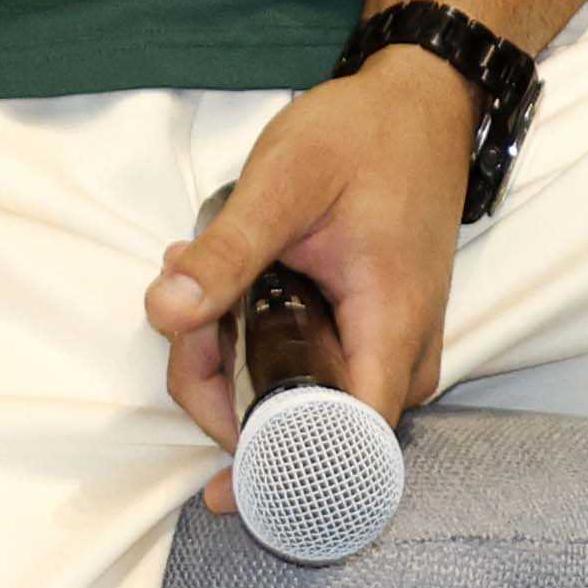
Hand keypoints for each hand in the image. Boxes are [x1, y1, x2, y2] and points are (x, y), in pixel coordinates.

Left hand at [147, 53, 479, 506]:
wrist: (423, 103)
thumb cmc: (366, 134)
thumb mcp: (287, 177)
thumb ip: (227, 249)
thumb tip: (164, 313)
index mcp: (392, 321)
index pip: (347, 442)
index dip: (279, 473)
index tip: (220, 484)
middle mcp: (402, 350)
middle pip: (311, 428)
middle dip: (231, 398)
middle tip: (188, 328)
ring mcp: (391, 344)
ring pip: (305, 401)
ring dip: (238, 370)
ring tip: (202, 293)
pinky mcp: (375, 332)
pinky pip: (312, 371)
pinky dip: (258, 348)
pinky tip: (228, 295)